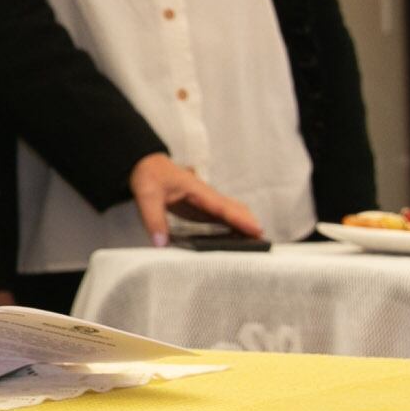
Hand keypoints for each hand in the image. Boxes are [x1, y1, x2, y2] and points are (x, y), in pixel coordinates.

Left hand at [126, 154, 263, 244]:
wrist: (146, 164)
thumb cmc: (149, 176)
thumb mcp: (146, 197)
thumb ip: (154, 220)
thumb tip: (162, 244)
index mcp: (197, 191)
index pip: (222, 207)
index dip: (240, 219)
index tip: (257, 230)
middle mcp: (207, 196)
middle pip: (234, 209)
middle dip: (249, 224)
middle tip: (263, 244)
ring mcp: (206, 202)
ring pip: (232, 213)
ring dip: (244, 226)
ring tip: (256, 245)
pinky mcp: (202, 209)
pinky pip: (222, 218)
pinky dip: (234, 227)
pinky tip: (238, 240)